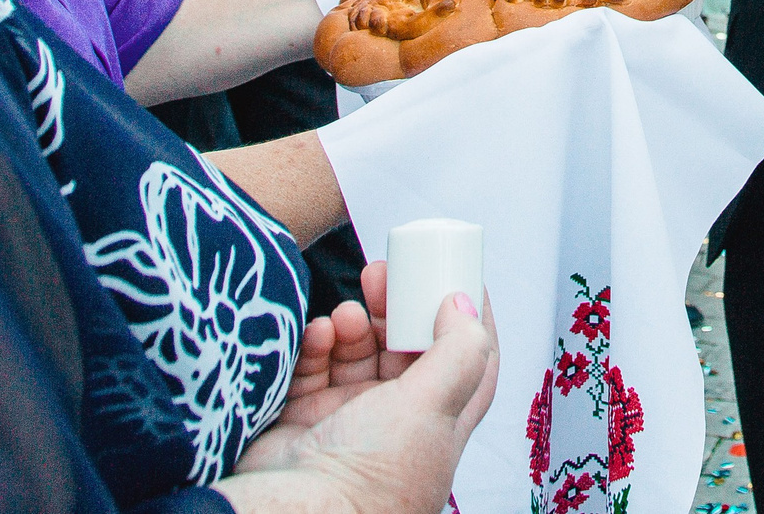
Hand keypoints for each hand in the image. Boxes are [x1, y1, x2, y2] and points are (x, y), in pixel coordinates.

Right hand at [217, 263, 498, 513]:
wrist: (294, 513)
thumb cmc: (373, 472)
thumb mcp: (431, 406)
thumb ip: (457, 352)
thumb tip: (465, 303)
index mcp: (440, 429)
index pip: (469, 365)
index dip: (468, 320)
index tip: (457, 274)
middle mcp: (398, 427)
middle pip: (408, 351)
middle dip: (399, 308)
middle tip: (384, 274)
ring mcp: (350, 423)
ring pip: (359, 355)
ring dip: (356, 325)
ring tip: (349, 312)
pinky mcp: (305, 421)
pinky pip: (315, 368)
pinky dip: (318, 345)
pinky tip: (320, 333)